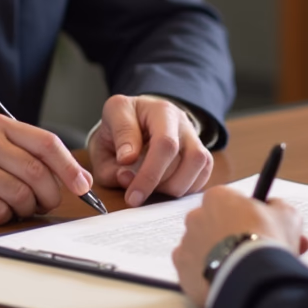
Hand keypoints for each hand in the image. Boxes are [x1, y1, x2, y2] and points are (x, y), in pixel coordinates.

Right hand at [0, 118, 93, 222]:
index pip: (46, 143)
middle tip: (47, 204)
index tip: (82, 185)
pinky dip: (3, 217)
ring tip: (17, 207)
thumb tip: (70, 176)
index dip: (69, 167)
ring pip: (19, 196)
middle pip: (37, 173)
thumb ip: (22, 150)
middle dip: (50, 195)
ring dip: (26, 208)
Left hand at [89, 94, 212, 207]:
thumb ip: (112, 155)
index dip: (149, 174)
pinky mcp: (199, 150)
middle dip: (162, 184)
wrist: (131, 120)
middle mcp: (180, 119)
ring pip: (200, 164)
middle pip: (190, 156)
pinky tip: (163, 188)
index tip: (131, 195)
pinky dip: (186, 187)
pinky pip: (203, 172)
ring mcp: (192, 134)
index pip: (164, 143)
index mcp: (157, 110)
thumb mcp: (104, 132)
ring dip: (176, 186)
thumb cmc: (117, 127)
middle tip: (136, 198)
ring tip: (151, 189)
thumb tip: (126, 176)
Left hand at [172, 186, 305, 307]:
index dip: (247, 218)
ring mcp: (187, 242)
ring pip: (203, 247)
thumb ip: (278, 207)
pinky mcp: (182, 269)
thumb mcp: (287, 215)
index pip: (230, 203)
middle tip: (253, 253)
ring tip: (240, 271)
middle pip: (215, 224)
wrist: (251, 278)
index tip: (261, 230)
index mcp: (218, 197)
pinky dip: (206, 274)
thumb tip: (274, 207)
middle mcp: (196, 215)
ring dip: (218, 255)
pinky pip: (193, 269)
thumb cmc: (268, 241)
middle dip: (232, 236)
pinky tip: (224, 280)